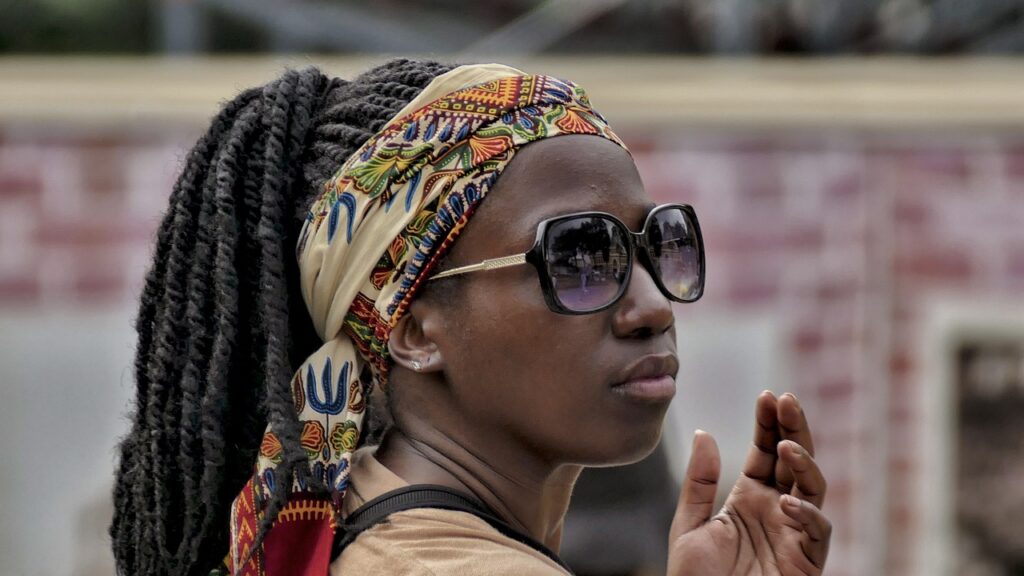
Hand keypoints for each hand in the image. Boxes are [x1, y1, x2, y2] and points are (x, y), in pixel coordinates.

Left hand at [666, 391, 830, 574]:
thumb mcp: (689, 527)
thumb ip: (699, 483)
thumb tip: (704, 432)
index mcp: (749, 498)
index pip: (765, 452)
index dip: (769, 423)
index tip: (768, 395)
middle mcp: (776, 510)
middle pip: (795, 461)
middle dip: (795, 429)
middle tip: (788, 401)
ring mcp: (793, 534)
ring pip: (814, 489)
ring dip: (805, 464)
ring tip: (787, 446)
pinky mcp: (805, 561)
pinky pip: (816, 532)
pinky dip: (807, 513)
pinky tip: (787, 500)